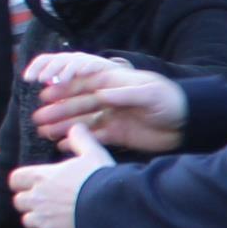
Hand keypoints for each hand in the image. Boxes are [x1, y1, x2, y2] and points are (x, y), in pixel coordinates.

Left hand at [11, 122, 112, 227]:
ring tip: (54, 218)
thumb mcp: (94, 153)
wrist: (114, 208)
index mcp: (42, 176)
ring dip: (38, 219)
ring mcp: (43, 218)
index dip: (23, 181)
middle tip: (46, 202)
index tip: (32, 183)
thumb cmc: (102, 180)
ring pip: (28, 220)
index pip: (15, 179)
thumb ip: (81, 139)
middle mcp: (37, 197)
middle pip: (19, 201)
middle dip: (30, 202)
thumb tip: (76, 127)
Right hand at [28, 52, 187, 153]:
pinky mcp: (118, 133)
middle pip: (78, 102)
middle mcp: (109, 98)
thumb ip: (125, 94)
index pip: (83, 81)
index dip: (63, 86)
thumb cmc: (171, 101)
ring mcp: (112, 116)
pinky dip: (79, 141)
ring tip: (44, 131)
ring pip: (82, 120)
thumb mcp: (149, 94)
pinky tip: (62, 146)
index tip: (44, 93)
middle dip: (57, 109)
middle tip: (38, 117)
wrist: (189, 124)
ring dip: (63, 125)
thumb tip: (100, 94)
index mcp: (114, 82)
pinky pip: (94, 137)